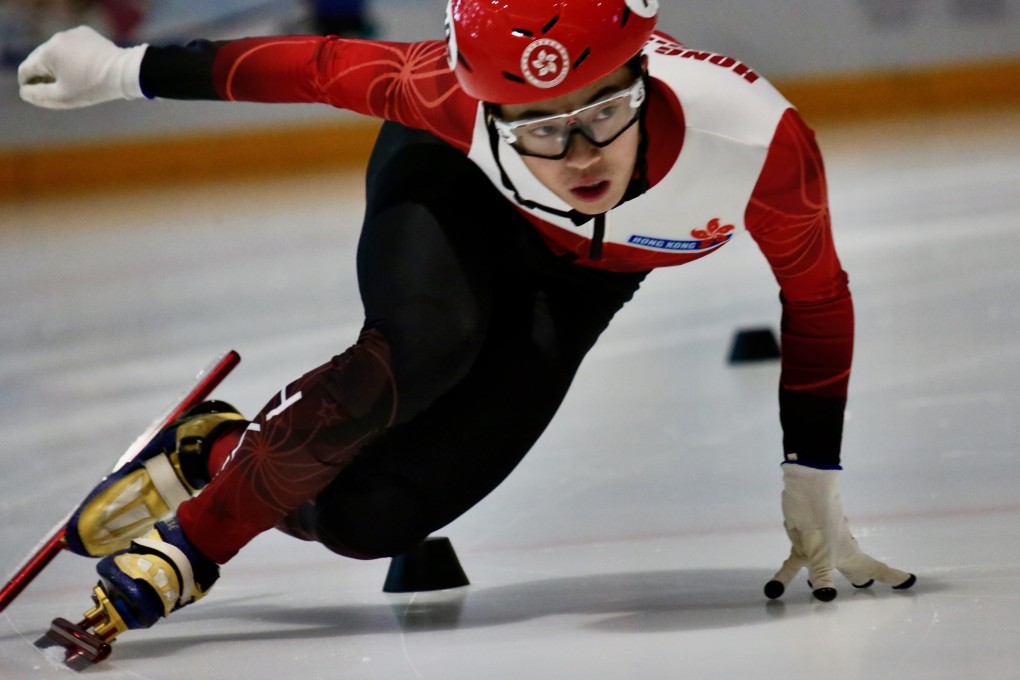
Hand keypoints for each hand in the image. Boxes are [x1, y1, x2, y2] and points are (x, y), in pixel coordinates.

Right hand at [18, 25, 147, 108]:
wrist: (124, 72)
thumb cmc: (93, 87)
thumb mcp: (62, 97)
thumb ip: (38, 95)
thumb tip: (25, 91)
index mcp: (47, 52)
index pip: (27, 69)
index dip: (29, 85)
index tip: (39, 95)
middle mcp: (56, 38)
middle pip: (41, 59)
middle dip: (44, 75)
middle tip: (55, 90)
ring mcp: (72, 33)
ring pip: (57, 52)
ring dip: (59, 65)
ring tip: (71, 81)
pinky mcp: (86, 33)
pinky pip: (73, 46)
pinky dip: (74, 57)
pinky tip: (84, 69)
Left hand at [765, 463, 915, 600]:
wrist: (804, 493)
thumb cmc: (821, 522)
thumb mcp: (821, 554)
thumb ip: (823, 577)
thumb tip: (826, 598)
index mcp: (852, 555)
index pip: (877, 569)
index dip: (891, 577)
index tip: (908, 581)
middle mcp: (838, 553)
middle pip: (852, 570)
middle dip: (858, 579)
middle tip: (865, 589)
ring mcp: (819, 548)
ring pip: (820, 570)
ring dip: (815, 581)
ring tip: (811, 591)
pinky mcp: (802, 544)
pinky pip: (793, 564)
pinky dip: (784, 576)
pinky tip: (773, 588)